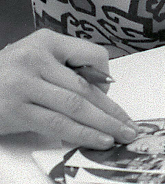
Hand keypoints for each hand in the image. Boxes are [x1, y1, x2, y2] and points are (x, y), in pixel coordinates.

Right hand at [0, 30, 137, 147]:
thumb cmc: (5, 77)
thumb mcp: (33, 60)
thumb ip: (65, 68)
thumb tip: (105, 88)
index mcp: (45, 41)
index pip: (93, 55)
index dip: (109, 79)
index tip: (116, 99)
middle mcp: (34, 58)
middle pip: (85, 87)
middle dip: (113, 110)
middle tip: (133, 126)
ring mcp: (23, 84)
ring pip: (75, 106)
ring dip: (103, 124)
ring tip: (123, 136)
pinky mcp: (15, 110)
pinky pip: (56, 124)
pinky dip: (81, 134)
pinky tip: (99, 141)